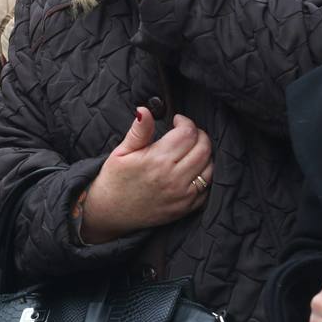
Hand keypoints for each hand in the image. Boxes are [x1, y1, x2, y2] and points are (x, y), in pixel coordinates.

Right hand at [79, 108, 212, 243]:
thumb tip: (144, 110)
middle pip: (203, 148)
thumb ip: (139, 131)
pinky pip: (208, 187)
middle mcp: (173, 178)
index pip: (187, 133)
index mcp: (157, 160)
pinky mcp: (187, 208)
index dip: (185, 122)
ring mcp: (182, 195)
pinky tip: (192, 169)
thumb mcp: (121, 152)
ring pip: (210, 167)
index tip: (177, 121)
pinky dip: (205, 174)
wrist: (110, 212)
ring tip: (190, 150)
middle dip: (198, 135)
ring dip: (204, 154)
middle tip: (185, 134)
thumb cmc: (114, 179)